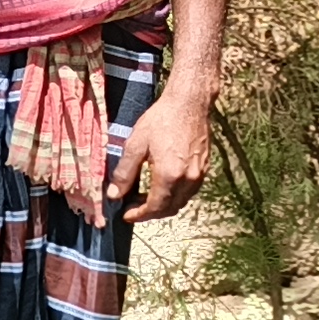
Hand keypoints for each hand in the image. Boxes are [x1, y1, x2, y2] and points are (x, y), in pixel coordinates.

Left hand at [116, 80, 216, 220]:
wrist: (189, 104)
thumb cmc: (161, 120)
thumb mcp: (135, 145)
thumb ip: (124, 173)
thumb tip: (114, 195)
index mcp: (170, 175)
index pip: (155, 207)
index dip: (139, 215)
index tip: (126, 215)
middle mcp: (189, 179)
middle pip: (169, 208)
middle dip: (150, 213)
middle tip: (132, 208)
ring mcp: (200, 174)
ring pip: (180, 202)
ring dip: (162, 205)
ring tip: (142, 197)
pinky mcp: (204, 168)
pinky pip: (188, 191)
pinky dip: (174, 195)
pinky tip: (160, 186)